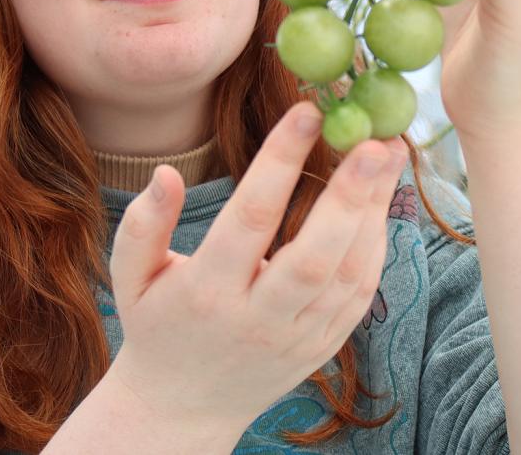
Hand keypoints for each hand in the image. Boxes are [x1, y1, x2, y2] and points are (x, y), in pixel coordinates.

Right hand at [106, 101, 406, 428]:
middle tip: (375, 139)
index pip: (250, 218)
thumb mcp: (130, 279)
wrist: (182, 409)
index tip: (306, 112)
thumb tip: (166, 173)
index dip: (280, 162)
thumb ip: (142, 225)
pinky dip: (376, 247)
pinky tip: (380, 202)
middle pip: (314, 256)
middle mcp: (256, 319)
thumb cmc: (156, 325)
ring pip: (347, 275)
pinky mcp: (322, 348)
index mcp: (205, 293)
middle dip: (350, 195)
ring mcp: (295, 339)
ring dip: (375, 212)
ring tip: (389, 154)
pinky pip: (359, 296)